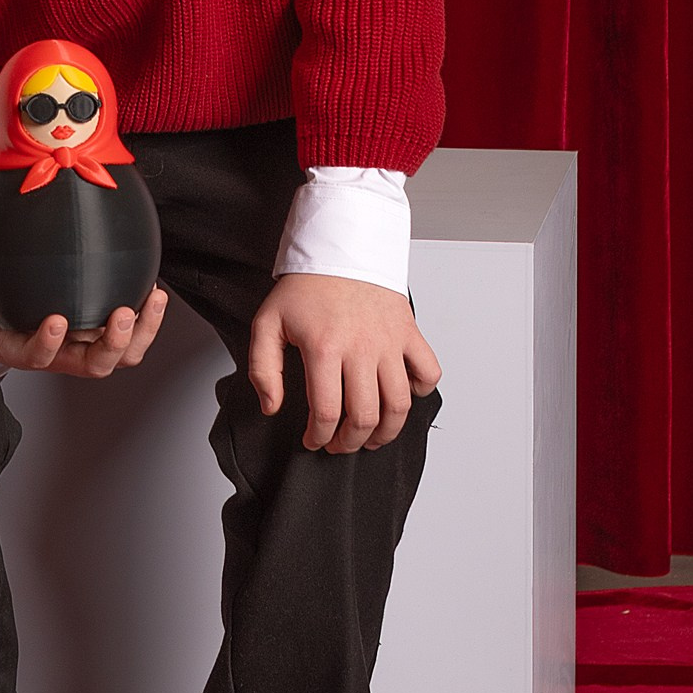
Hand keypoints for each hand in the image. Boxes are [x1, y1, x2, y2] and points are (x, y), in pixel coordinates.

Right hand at [0, 252, 167, 379]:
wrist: (1, 319)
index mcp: (21, 351)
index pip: (37, 358)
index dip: (48, 344)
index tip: (55, 319)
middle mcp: (59, 355)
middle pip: (93, 365)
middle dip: (111, 344)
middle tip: (120, 313)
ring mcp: (84, 346)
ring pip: (121, 356)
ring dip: (140, 332)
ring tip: (152, 299)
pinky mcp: (100, 332)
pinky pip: (131, 336)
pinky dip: (147, 318)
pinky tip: (154, 289)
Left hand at [248, 273, 440, 453]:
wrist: (340, 248)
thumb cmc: (306, 286)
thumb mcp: (267, 323)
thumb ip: (263, 369)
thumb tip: (272, 406)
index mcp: (325, 348)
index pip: (327, 413)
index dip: (319, 437)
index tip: (313, 441)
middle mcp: (362, 349)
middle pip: (365, 417)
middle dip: (350, 442)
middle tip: (339, 444)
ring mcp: (390, 342)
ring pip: (400, 405)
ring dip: (387, 431)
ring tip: (372, 437)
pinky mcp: (410, 333)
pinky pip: (429, 372)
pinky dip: (422, 391)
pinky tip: (402, 395)